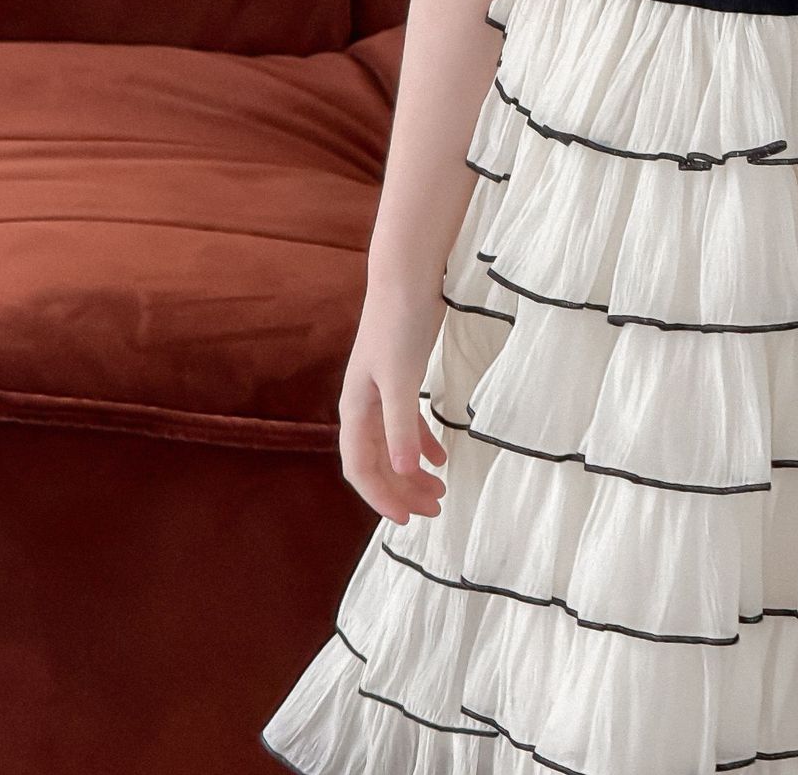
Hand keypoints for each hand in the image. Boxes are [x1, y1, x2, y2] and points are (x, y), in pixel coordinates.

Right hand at [338, 281, 450, 524]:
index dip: (382, 498)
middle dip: (402, 491)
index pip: (361, 468)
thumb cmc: (400, 326)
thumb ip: (402, 426)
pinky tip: (440, 456)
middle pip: (377, 463)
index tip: (409, 520)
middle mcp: (363, 406)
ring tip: (440, 491)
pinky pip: (406, 424)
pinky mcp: (400, 379)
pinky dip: (422, 443)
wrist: (405, 278)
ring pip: (392, 446)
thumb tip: (404, 471)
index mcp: (356, 410)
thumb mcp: (402, 379)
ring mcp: (381, 393)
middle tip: (435, 510)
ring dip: (413, 471)